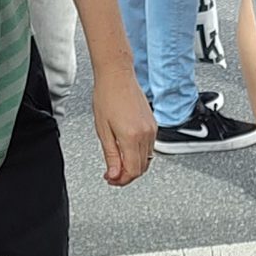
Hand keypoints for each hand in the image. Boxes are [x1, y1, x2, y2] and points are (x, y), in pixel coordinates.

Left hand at [92, 71, 155, 186]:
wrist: (117, 76)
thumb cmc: (107, 96)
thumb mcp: (103, 130)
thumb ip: (111, 155)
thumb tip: (113, 174)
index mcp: (131, 136)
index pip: (132, 171)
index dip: (121, 180)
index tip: (111, 179)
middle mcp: (145, 134)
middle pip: (141, 168)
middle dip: (127, 175)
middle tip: (112, 174)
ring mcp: (151, 129)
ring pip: (146, 159)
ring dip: (133, 165)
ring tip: (117, 162)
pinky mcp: (153, 125)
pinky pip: (149, 148)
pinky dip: (138, 154)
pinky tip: (126, 150)